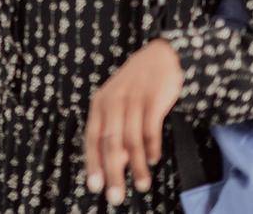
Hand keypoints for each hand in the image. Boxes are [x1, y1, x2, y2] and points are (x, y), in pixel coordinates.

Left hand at [84, 38, 183, 205]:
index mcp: (100, 104)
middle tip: (116, 196)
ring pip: (131, 139)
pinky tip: (153, 160)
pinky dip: (151, 146)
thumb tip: (114, 165)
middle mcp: (112, 102)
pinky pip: (150, 127)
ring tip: (141, 185)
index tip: (94, 186)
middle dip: (112, 172)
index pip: (92, 138)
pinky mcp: (153, 98)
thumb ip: (116, 133)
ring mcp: (133, 99)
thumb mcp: (120, 106)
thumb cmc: (137, 86)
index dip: (92, 163)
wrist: (161, 56)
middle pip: (110, 142)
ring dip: (136, 165)